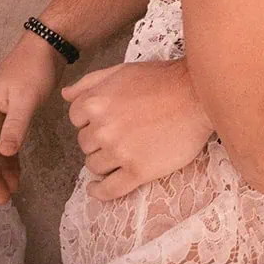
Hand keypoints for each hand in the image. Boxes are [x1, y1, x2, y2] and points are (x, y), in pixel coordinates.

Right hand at [0, 31, 59, 204]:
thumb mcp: (26, 99)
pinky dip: (10, 157)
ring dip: (1, 169)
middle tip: (3, 199)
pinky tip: (17, 173)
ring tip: (11, 191)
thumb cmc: (33, 70)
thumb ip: (15, 127)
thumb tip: (3, 153)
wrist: (46, 47)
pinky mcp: (10, 114)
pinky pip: (5, 142)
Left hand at [62, 59, 213, 199]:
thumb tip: (65, 95)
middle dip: (97, 139)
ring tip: (119, 154)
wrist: (198, 96)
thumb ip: (90, 82)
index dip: (89, 119)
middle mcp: (103, 129)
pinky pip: (109, 190)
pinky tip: (97, 190)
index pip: (75, 119)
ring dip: (103, 161)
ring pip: (95, 166)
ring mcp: (120, 152)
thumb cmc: (162, 79)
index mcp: (96, 102)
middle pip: (85, 144)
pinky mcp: (138, 172)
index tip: (104, 119)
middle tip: (119, 133)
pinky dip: (100, 192)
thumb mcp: (122, 70)